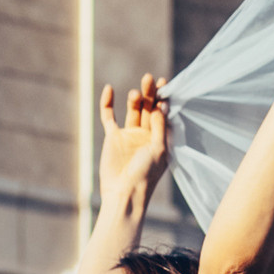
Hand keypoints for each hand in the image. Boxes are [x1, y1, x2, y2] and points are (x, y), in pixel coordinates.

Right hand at [97, 73, 168, 208]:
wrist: (124, 194)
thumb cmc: (146, 176)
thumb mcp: (159, 150)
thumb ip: (160, 127)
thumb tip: (161, 106)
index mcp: (161, 139)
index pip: (164, 114)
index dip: (164, 98)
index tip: (165, 83)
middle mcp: (146, 135)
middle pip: (149, 108)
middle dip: (150, 94)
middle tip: (149, 79)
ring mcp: (129, 135)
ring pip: (133, 110)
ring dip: (135, 99)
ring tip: (136, 94)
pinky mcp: (113, 137)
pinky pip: (109, 116)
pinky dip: (108, 103)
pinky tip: (109, 88)